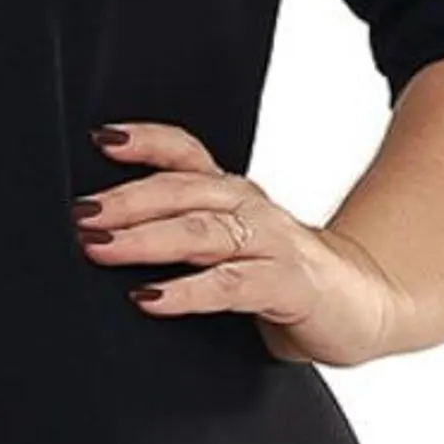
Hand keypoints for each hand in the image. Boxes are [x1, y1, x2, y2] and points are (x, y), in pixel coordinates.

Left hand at [73, 118, 407, 369]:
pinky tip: (149, 298)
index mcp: (231, 193)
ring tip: (100, 246)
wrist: (364, 306)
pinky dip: (187, 291)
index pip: (185, 152)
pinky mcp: (288, 285)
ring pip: (201, 232)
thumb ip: (179, 235)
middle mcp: (250, 208)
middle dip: (125, 199)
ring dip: (146, 238)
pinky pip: (230, 285)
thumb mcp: (228, 247)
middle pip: (182, 190)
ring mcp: (272, 244)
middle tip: (79, 213)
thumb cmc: (280, 278)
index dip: (144, 140)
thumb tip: (98, 236)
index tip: (99, 138)